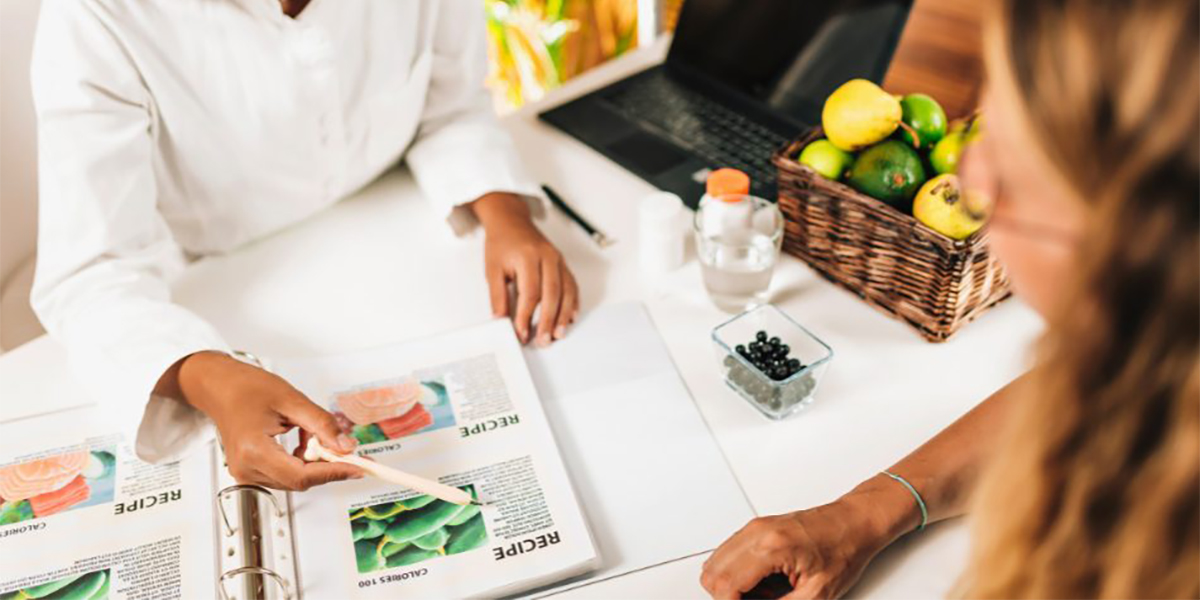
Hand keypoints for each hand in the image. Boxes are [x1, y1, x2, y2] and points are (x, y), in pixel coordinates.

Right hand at [171, 351, 364, 490]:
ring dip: (313, 461)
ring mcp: (246, 473)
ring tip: (310, 432)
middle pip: (300, 481)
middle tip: (345, 447)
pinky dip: (301, 461)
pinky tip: (301, 440)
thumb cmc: (246, 388)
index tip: (357, 467)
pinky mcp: (250, 472)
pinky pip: (285, 475)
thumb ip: (322, 425)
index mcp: (254, 450)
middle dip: (327, 465)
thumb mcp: (292, 400)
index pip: (302, 475)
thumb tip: (345, 447)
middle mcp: (246, 468)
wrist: (220, 387)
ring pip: (295, 479)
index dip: (334, 472)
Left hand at [472, 192, 578, 345]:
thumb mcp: (492, 269)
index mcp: (527, 256)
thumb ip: (497, 296)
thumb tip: (501, 320)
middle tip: (544, 340)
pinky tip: (570, 317)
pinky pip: (572, 285)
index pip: (530, 293)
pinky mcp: (563, 263)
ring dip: (564, 315)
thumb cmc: (501, 244)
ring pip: (566, 291)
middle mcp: (547, 257)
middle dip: (548, 320)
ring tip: (559, 334)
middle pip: (552, 294)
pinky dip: (573, 303)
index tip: (522, 333)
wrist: (511, 221)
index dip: (526, 316)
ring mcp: (558, 259)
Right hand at [701, 484, 914, 599]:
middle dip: (728, 596)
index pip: (724, 584)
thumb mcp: (816, 594)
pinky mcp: (756, 528)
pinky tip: (763, 581)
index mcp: (770, 547)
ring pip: (716, 563)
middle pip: (712, 573)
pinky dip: (738, 572)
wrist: (854, 523)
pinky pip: (728, 553)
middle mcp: (756, 532)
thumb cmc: (843, 550)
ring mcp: (754, 527)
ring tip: (764, 593)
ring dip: (732, 585)